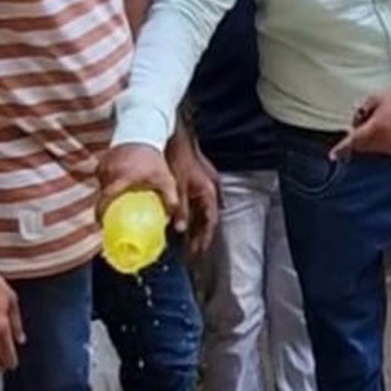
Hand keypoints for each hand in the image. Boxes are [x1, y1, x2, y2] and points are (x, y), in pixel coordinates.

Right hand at [99, 142, 179, 217]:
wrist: (144, 132)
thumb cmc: (154, 157)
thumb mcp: (165, 180)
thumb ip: (170, 199)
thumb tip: (170, 220)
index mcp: (121, 178)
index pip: (105, 199)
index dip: (100, 213)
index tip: (101, 223)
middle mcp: (109, 171)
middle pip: (102, 195)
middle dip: (104, 207)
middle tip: (110, 217)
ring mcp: (104, 164)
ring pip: (101, 186)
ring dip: (106, 195)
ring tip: (114, 203)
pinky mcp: (103, 159)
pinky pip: (102, 176)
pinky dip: (107, 184)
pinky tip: (115, 188)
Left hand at [170, 138, 220, 257]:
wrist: (179, 137)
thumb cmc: (179, 159)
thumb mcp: (178, 187)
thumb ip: (180, 209)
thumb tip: (179, 229)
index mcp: (209, 195)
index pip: (209, 225)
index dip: (203, 241)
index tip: (197, 254)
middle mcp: (212, 192)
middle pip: (208, 221)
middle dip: (201, 237)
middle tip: (193, 252)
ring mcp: (208, 185)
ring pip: (205, 213)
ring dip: (198, 227)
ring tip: (190, 240)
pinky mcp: (200, 180)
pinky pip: (201, 204)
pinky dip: (196, 215)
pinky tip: (188, 220)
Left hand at [329, 89, 390, 159]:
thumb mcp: (373, 98)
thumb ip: (360, 113)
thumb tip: (354, 124)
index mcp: (375, 128)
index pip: (353, 142)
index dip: (342, 149)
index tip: (333, 155)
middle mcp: (383, 141)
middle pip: (362, 146)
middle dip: (357, 139)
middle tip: (363, 123)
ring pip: (372, 149)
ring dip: (369, 141)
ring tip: (378, 123)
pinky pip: (384, 149)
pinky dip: (381, 142)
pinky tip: (387, 130)